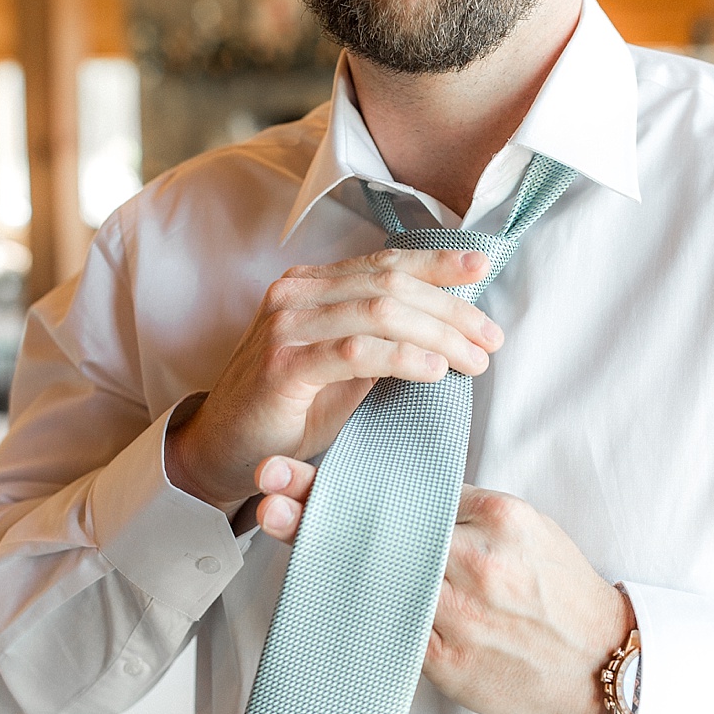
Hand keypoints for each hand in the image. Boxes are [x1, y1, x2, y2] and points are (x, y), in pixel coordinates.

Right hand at [166, 250, 502, 508]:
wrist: (222, 450)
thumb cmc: (288, 411)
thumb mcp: (343, 367)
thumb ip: (382, 339)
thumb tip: (446, 326)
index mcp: (312, 286)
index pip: (386, 263)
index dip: (438, 264)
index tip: (482, 267)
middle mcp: (297, 294)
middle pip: (392, 284)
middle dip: (452, 310)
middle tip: (491, 339)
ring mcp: (287, 327)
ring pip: (381, 312)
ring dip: (439, 335)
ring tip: (474, 360)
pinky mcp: (283, 365)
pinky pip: (357, 351)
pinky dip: (403, 357)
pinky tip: (435, 371)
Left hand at [255, 457, 633, 713]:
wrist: (606, 662)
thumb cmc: (564, 591)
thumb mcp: (526, 528)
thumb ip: (466, 511)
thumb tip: (405, 497)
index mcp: (496, 519)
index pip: (411, 493)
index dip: (352, 485)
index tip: (302, 473)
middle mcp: (473, 563)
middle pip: (383, 532)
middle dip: (323, 513)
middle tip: (270, 497)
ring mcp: (457, 616)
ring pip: (378, 581)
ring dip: (326, 560)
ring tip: (281, 530)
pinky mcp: (447, 663)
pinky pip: (387, 631)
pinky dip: (356, 612)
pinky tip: (320, 596)